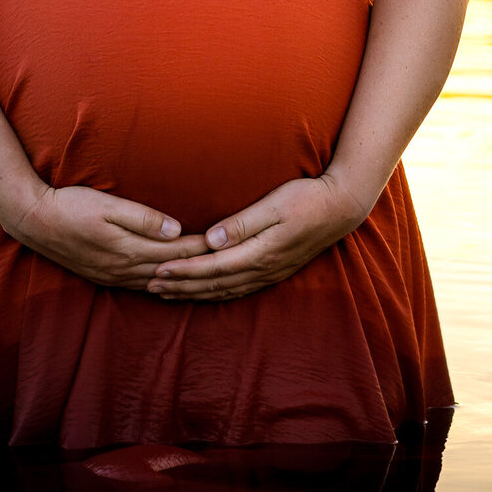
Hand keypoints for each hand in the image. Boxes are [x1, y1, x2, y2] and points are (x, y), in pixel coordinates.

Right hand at [5, 185, 210, 287]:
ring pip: (157, 284)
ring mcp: (113, 277)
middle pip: (171, 270)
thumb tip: (176, 229)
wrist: (35, 221)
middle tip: (227, 263)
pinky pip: (141, 286)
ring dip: (182, 281)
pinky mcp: (105, 277)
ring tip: (206, 278)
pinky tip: (170, 284)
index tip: (226, 244)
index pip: (176, 252)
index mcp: (129, 250)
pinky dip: (161, 286)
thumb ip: (144, 218)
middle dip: (199, 267)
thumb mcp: (109, 205)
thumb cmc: (72, 206)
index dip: (202, 248)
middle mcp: (124, 269)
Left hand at [145, 171, 369, 302]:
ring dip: (194, 293)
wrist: (341, 208)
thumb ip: (241, 224)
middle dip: (180, 287)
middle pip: (213, 284)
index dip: (182, 271)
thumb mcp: (273, 205)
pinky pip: (238, 289)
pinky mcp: (274, 271)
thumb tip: (210, 241)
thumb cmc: (306, 198)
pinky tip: (205, 292)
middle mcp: (262, 269)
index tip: (156, 271)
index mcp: (259, 252)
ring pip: (224, 290)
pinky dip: (216, 293)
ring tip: (168, 293)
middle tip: (149, 287)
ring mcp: (269, 273)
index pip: (212, 267)